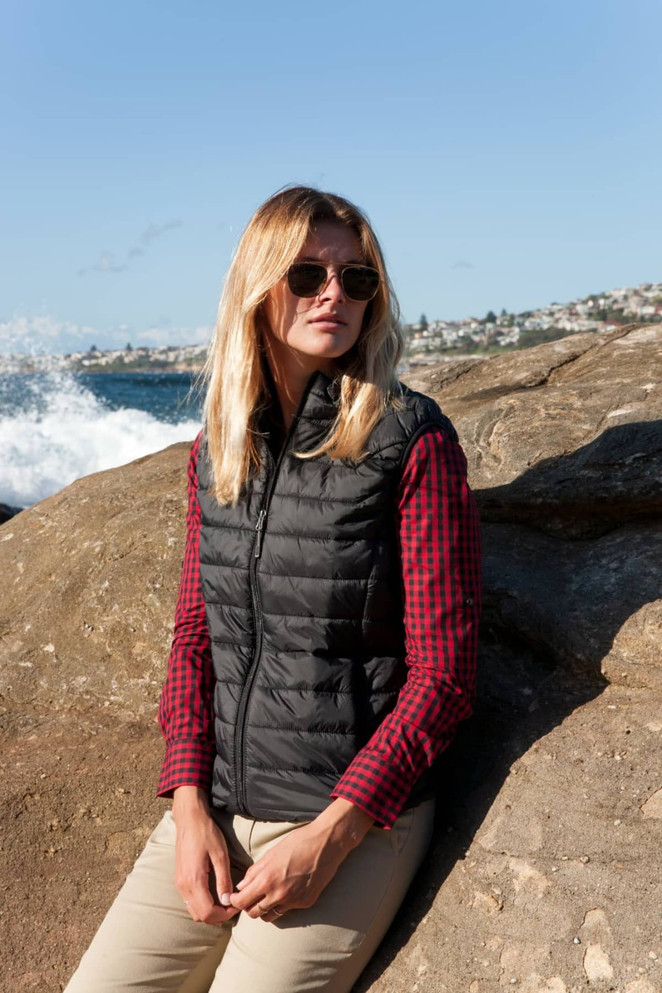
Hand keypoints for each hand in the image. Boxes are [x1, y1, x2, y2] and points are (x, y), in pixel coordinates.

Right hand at [172, 786, 238, 926]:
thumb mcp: (220, 855)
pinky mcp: (179, 879)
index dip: (223, 915)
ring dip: (208, 912)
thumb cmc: (206, 834)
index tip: (236, 906)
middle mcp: (183, 886)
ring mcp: (179, 883)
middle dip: (217, 917)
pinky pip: (189, 901)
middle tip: (232, 906)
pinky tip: (213, 896)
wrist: (189, 819)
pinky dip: (201, 905)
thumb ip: (223, 880)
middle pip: (199, 916)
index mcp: (194, 880)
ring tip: (224, 902)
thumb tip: (227, 901)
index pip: (207, 912)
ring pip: (193, 911)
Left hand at [230, 798, 372, 920]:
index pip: (242, 902)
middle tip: (251, 897)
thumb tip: (242, 886)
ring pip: (269, 916)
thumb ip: (254, 872)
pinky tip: (288, 890)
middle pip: (253, 913)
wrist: (326, 844)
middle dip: (248, 906)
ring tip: (267, 897)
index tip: (236, 897)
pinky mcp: (305, 903)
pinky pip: (288, 910)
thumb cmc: (297, 843)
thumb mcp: (271, 854)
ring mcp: (293, 901)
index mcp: (266, 880)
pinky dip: (283, 904)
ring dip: (264, 909)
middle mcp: (278, 895)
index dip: (235, 901)